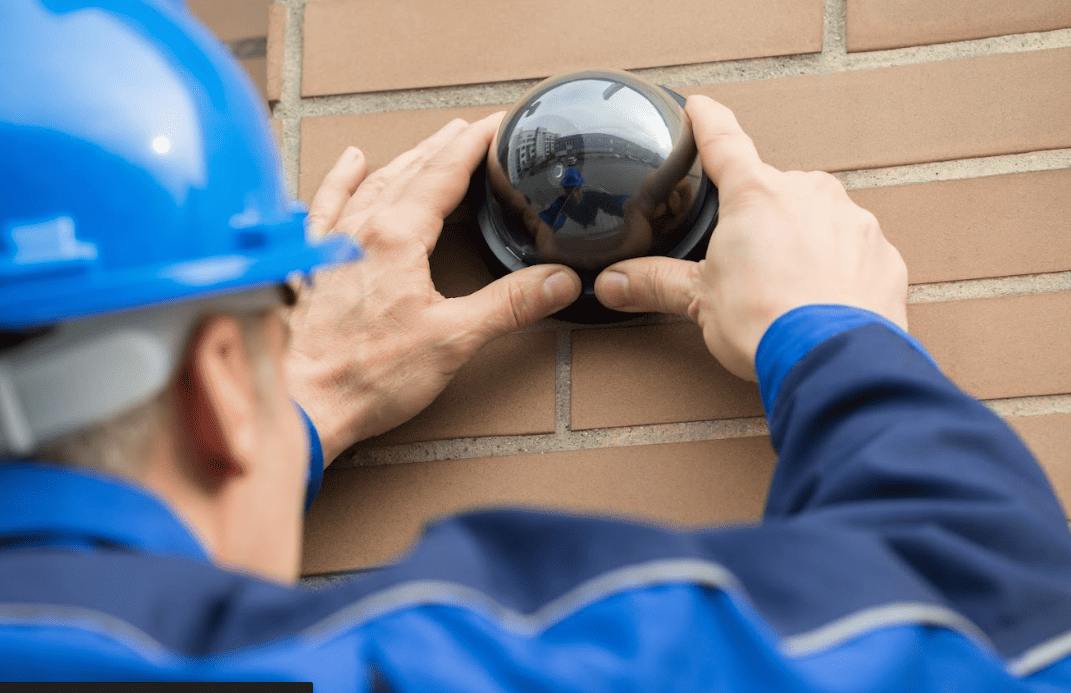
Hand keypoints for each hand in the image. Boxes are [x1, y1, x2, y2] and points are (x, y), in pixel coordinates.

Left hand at [285, 114, 581, 464]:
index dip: (475, 144)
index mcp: (397, 236)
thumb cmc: (363, 376)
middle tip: (472, 131)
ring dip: (404, 159)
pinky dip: (340, 181)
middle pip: (410, 171)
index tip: (498, 125)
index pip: (445, 173)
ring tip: (428, 144)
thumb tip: (558, 282)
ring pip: (372, 184)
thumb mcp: (453, 340)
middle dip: (446, 147)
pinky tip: (348, 165)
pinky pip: (325, 206)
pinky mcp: (309, 267)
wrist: (297, 404)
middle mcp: (361, 230)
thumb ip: (509, 306)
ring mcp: (331, 245)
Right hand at [593, 95, 907, 381]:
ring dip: (801, 244)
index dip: (707, 121)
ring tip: (785, 291)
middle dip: (760, 219)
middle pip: (773, 191)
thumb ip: (655, 283)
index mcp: (755, 194)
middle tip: (745, 262)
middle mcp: (808, 194)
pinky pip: (853, 251)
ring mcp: (851, 221)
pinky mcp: (882, 254)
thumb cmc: (767, 321)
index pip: (723, 142)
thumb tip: (613, 283)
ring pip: (817, 219)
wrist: (832, 359)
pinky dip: (837, 271)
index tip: (700, 106)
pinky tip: (821, 303)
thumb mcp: (698, 300)